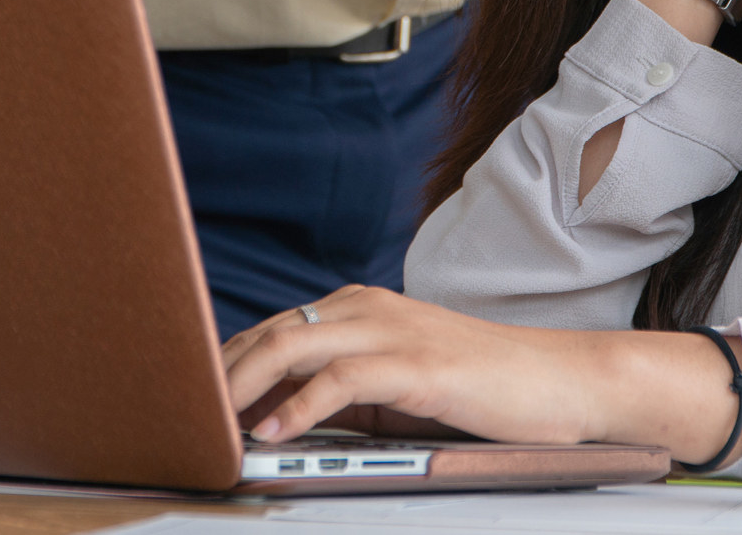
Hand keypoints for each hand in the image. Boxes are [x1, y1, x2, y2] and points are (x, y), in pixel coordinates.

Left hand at [220, 286, 741, 463]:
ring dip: (243, 389)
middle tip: (178, 414)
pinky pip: (343, 381)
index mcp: (359, 308)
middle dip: (217, 375)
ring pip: (294, 347)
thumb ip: (340, 394)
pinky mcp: (418, 366)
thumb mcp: (397, 390)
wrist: (564, 382)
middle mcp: (368, 308)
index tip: (183, 398)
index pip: (270, 330)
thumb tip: (272, 418)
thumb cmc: (481, 390)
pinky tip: (276, 434)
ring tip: (210, 424)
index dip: (221, 364)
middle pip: (269, 333)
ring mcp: (394, 332)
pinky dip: (301, 406)